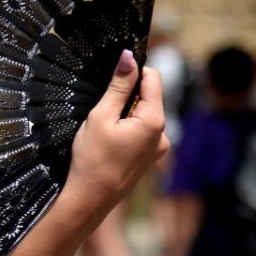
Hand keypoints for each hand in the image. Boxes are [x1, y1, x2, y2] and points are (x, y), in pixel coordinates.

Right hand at [63, 50, 168, 224]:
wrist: (91, 198)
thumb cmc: (92, 158)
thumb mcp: (101, 116)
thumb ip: (118, 87)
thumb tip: (129, 58)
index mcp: (154, 120)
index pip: (153, 78)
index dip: (132, 72)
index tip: (111, 76)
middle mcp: (163, 133)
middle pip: (148, 97)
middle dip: (126, 96)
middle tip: (101, 110)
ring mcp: (158, 147)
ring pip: (144, 114)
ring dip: (125, 113)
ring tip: (103, 129)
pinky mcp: (150, 157)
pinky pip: (141, 131)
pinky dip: (127, 128)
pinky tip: (110, 142)